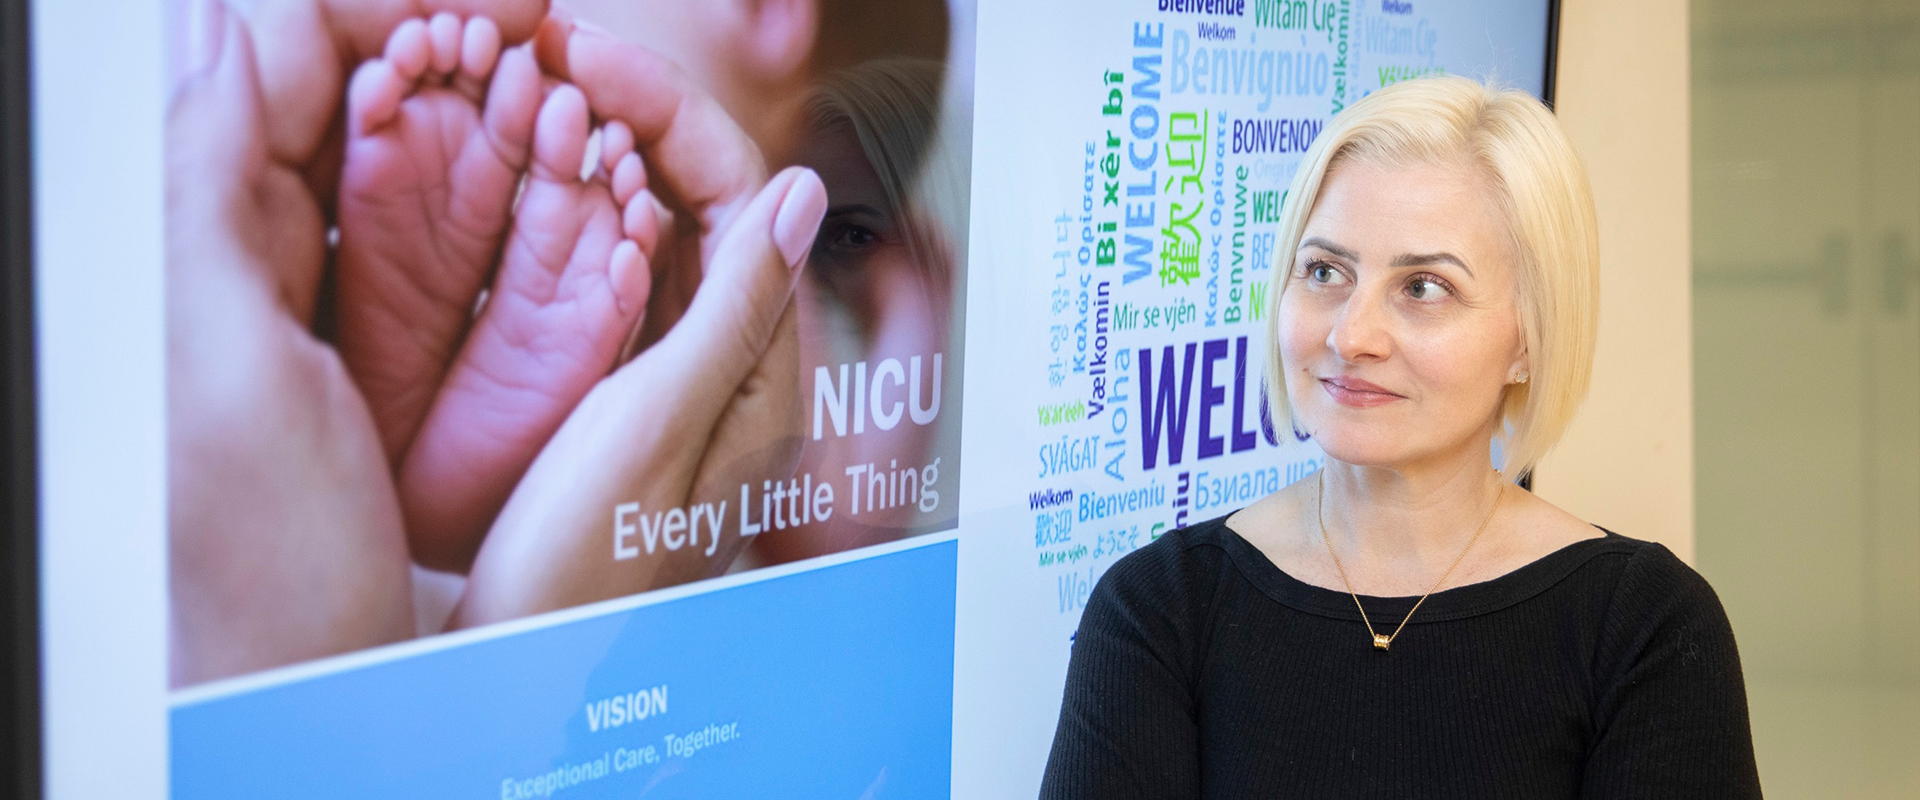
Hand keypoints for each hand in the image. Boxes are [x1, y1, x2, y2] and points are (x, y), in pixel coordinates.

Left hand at [165, 0, 546, 685]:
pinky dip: (568, 213)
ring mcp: (395, 307)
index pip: (293, 57)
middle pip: (390, 97)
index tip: (497, 2)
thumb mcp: (212, 360)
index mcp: (227, 234)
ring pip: (466, 162)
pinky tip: (605, 200)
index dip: (391, 8)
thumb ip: (210, 179)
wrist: (326, 691)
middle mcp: (307, 257)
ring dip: (531, 123)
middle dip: (475, 55)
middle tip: (551, 49)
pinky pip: (521, 256)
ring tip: (586, 106)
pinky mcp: (461, 364)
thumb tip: (231, 20)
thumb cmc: (259, 558)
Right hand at [452, 18, 827, 624]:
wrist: (531, 666)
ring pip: (654, 228)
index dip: (668, 111)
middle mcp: (732, 360)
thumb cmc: (591, 567)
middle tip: (548, 54)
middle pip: (700, 199)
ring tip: (533, 94)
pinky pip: (616, 277)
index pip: (739, 194)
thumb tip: (796, 188)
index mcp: (764, 365)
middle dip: (633, 119)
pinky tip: (533, 184)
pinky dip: (577, 220)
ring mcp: (677, 371)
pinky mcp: (624, 388)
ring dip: (601, 157)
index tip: (588, 55)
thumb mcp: (659, 420)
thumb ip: (734, 304)